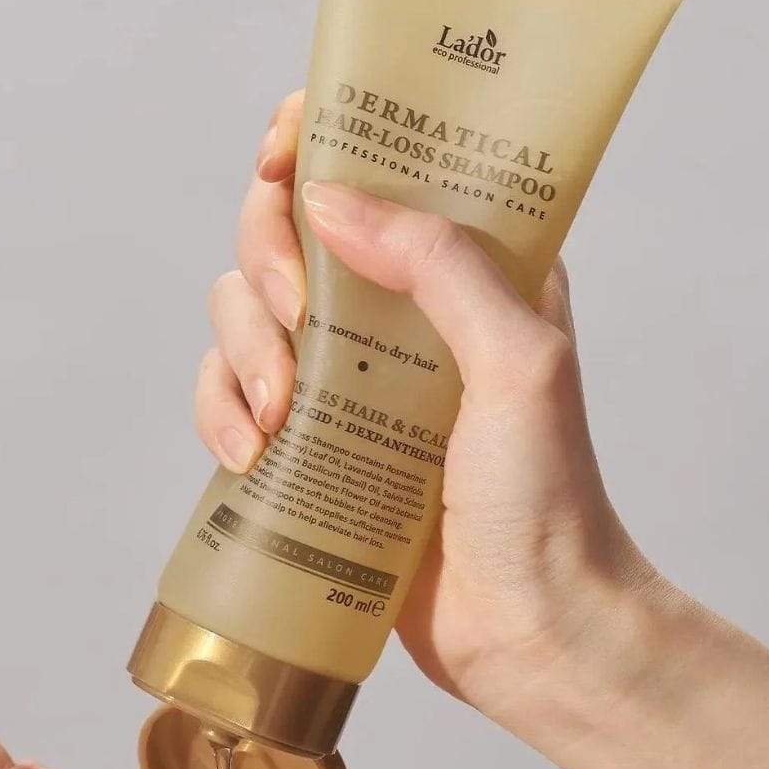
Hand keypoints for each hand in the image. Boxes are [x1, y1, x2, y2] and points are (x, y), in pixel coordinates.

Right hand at [197, 91, 665, 723]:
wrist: (530, 628)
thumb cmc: (549, 500)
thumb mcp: (520, 363)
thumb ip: (440, 265)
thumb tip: (326, 201)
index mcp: (469, 268)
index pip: (382, 165)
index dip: (319, 139)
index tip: (280, 157)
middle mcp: (399, 309)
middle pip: (287, 230)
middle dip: (267, 258)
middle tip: (294, 315)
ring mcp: (346, 376)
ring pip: (245, 311)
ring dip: (240, 350)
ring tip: (279, 415)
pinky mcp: (309, 442)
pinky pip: (230, 395)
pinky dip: (219, 412)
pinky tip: (249, 454)